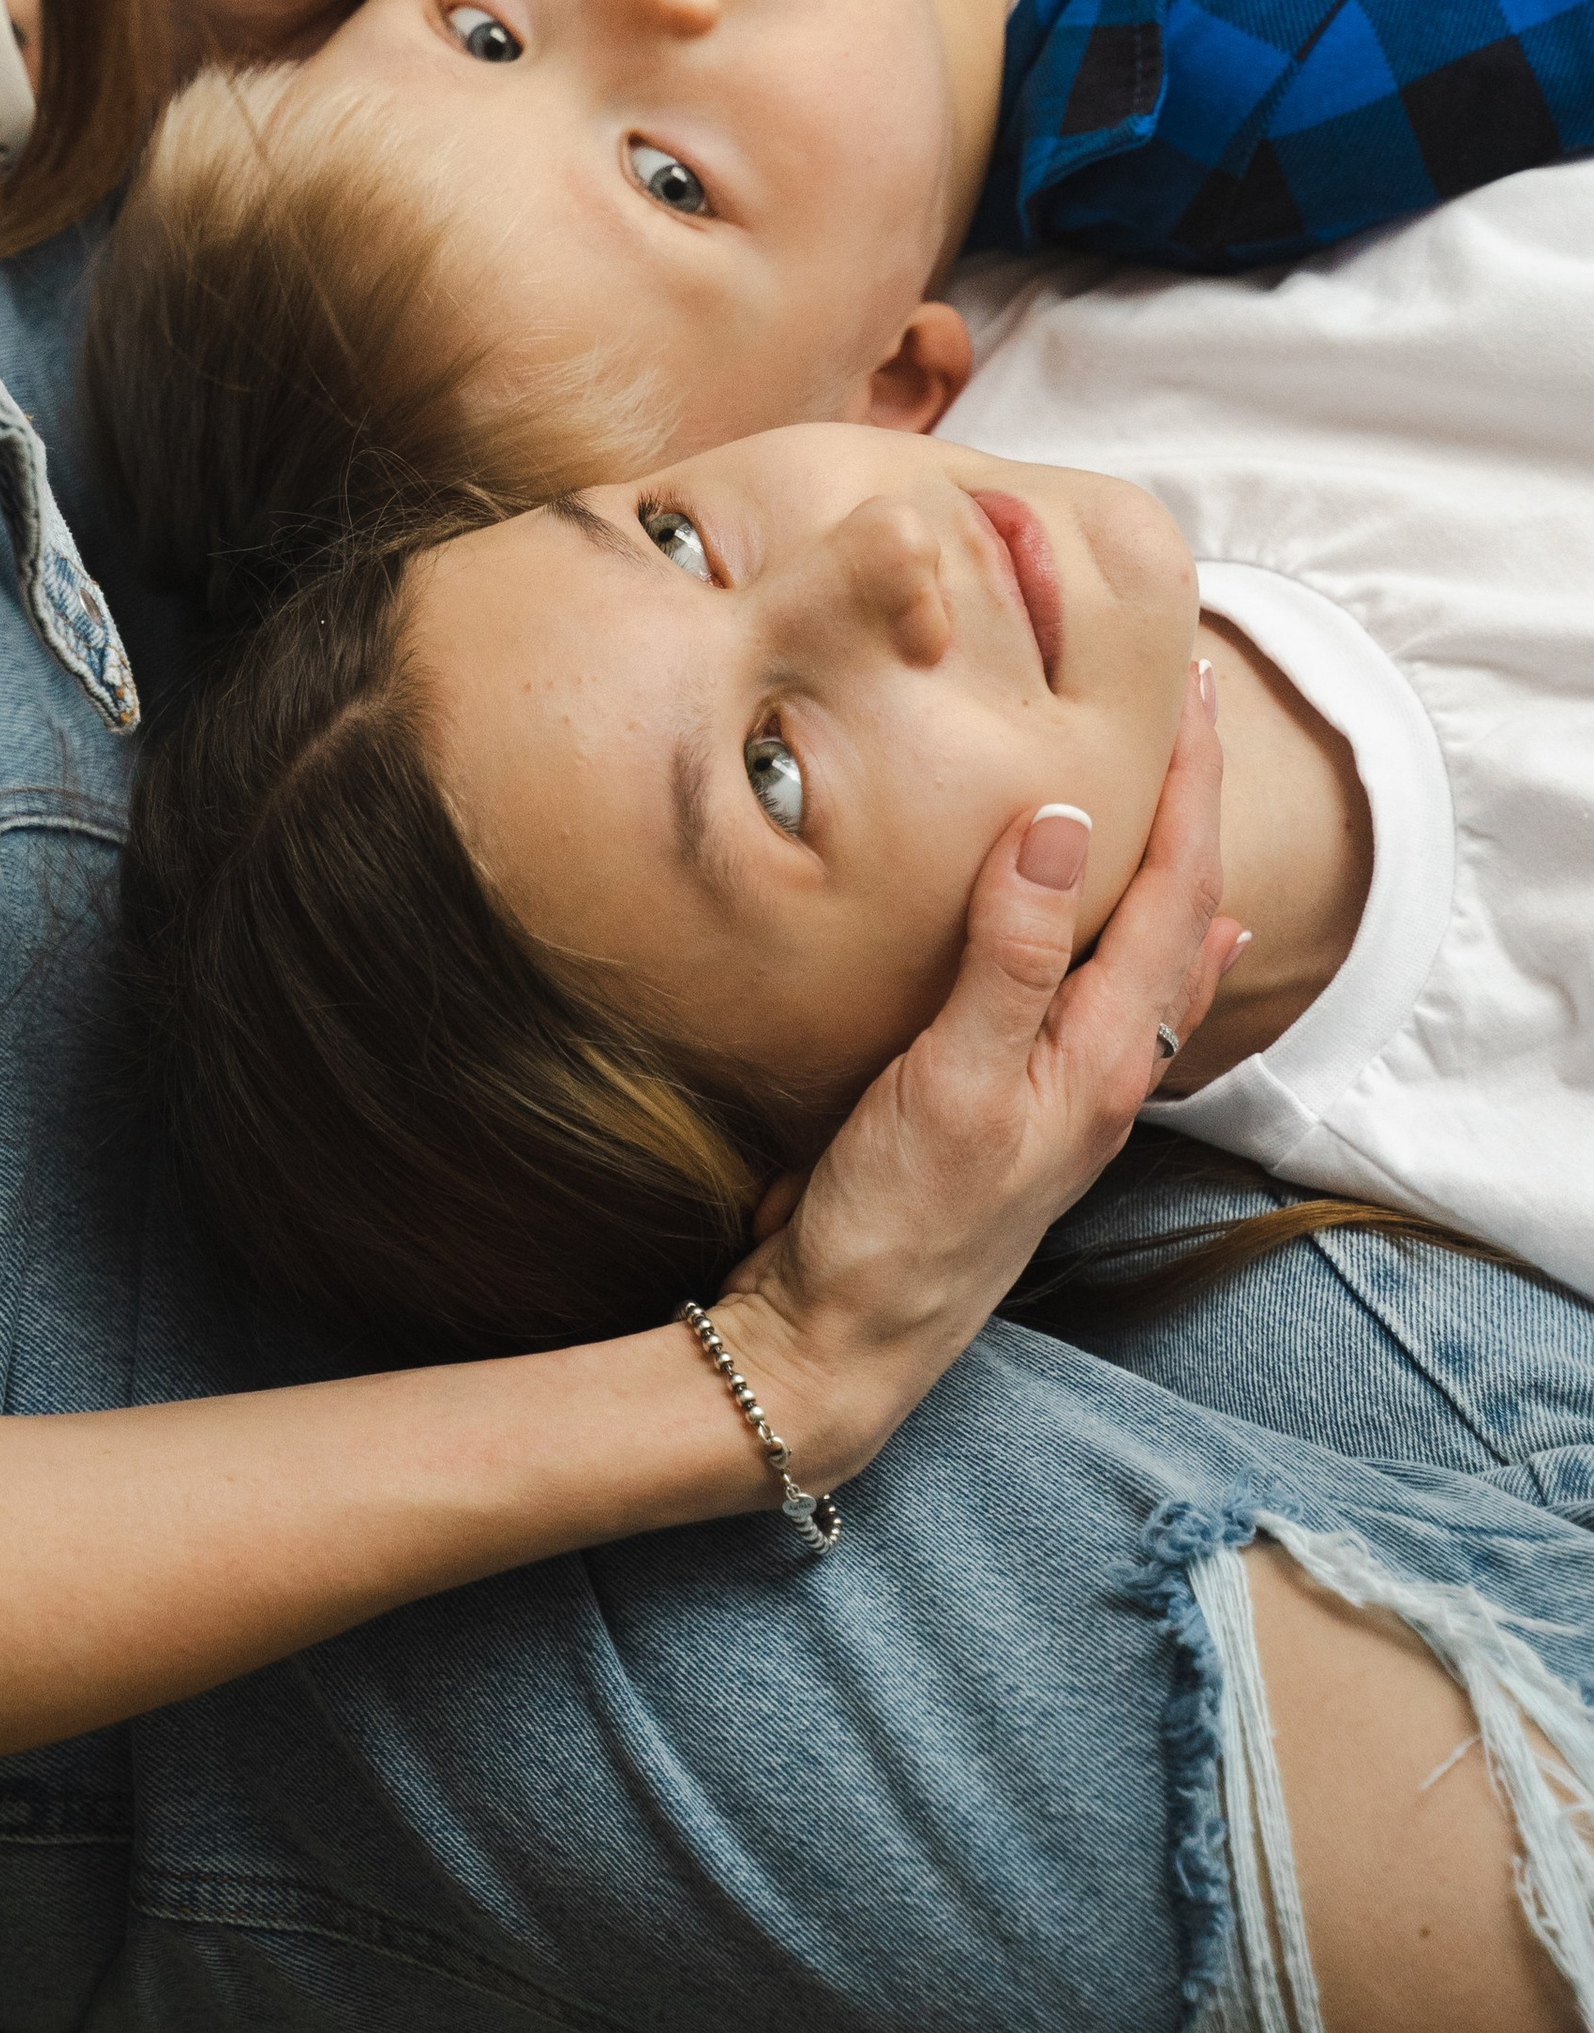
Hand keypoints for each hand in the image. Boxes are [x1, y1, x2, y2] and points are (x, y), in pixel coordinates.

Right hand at [709, 663, 1240, 1487]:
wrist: (844, 1341)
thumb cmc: (899, 1228)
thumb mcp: (951, 1082)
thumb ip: (1011, 957)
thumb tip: (1064, 826)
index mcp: (1107, 1055)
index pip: (1175, 890)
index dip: (1188, 786)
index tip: (1187, 691)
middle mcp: (1105, 1067)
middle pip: (1177, 911)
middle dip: (1187, 807)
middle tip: (1178, 708)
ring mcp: (1063, 1087)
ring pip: (1143, 951)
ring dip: (1160, 863)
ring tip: (1164, 790)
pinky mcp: (1010, 1096)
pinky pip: (1089, 988)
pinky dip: (1116, 930)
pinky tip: (1113, 925)